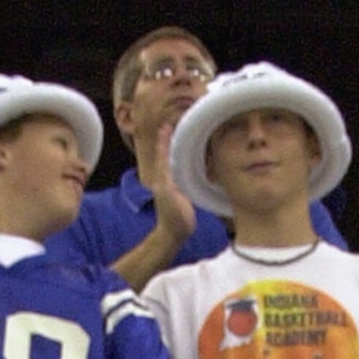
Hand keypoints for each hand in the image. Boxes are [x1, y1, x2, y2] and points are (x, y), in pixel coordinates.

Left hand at [145, 117, 193, 244]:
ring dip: (181, 150)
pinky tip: (197, 160)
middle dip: (172, 141)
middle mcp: (167, 177)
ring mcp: (176, 184)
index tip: (168, 125)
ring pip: (177, 162)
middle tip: (178, 126)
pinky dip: (189, 163)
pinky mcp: (184, 191)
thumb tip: (163, 149)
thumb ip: (165, 170)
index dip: (164, 139)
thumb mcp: (167, 189)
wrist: (175, 233)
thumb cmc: (171, 214)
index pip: (162, 152)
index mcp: (162, 175)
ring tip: (187, 138)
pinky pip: (186, 172)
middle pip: (169, 155)